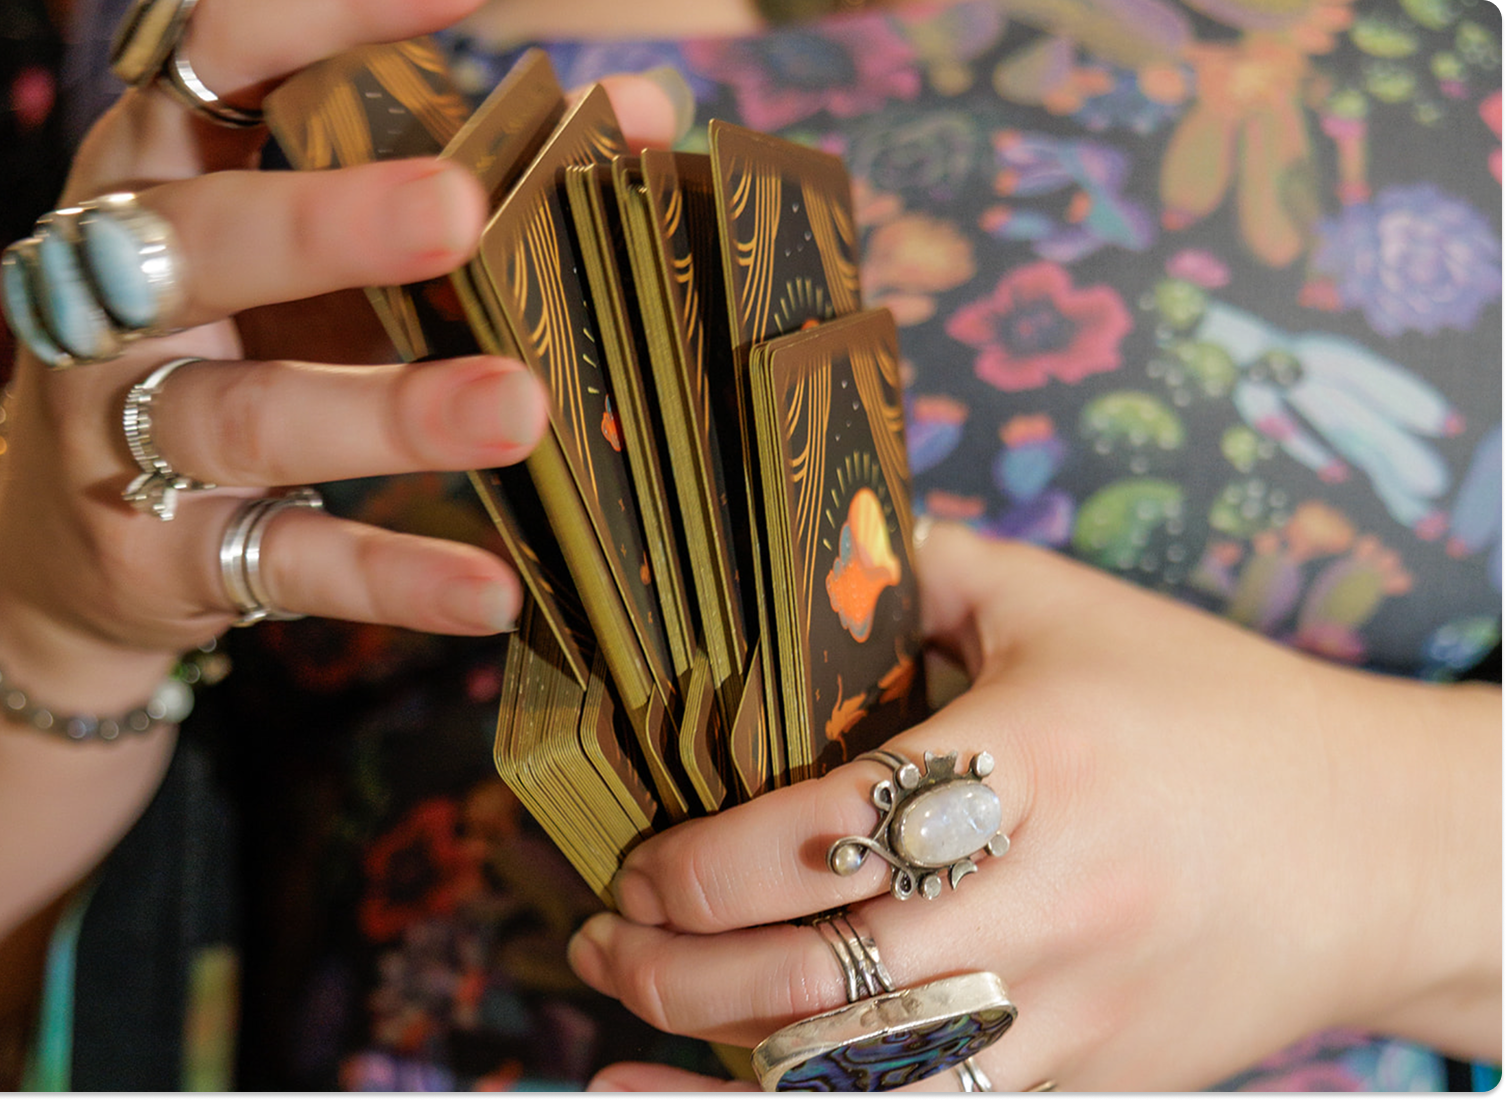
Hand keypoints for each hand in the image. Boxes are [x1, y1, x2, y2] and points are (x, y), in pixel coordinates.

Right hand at [0, 0, 686, 1020]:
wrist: (68, 548)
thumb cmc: (229, 350)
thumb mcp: (311, 257)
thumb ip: (450, 180)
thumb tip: (647, 114)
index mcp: (155, 170)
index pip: (219, 61)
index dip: (320, 17)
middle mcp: (112, 288)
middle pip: (207, 239)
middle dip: (329, 222)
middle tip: (462, 210)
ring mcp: (121, 430)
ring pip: (248, 414)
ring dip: (387, 412)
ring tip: (520, 411)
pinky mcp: (158, 558)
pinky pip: (280, 562)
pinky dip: (388, 576)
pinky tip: (490, 590)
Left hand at [567, 522, 1499, 1089]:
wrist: (1381, 847)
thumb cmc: (1216, 710)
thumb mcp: (1068, 609)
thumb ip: (923, 567)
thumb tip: (799, 549)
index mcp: (1035, 762)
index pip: (818, 837)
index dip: (697, 862)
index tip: (641, 856)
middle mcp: (1050, 902)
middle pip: (816, 975)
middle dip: (672, 967)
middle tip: (604, 933)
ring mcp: (1076, 1016)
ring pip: (860, 1079)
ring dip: (716, 1056)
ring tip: (630, 1012)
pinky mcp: (1097, 1088)